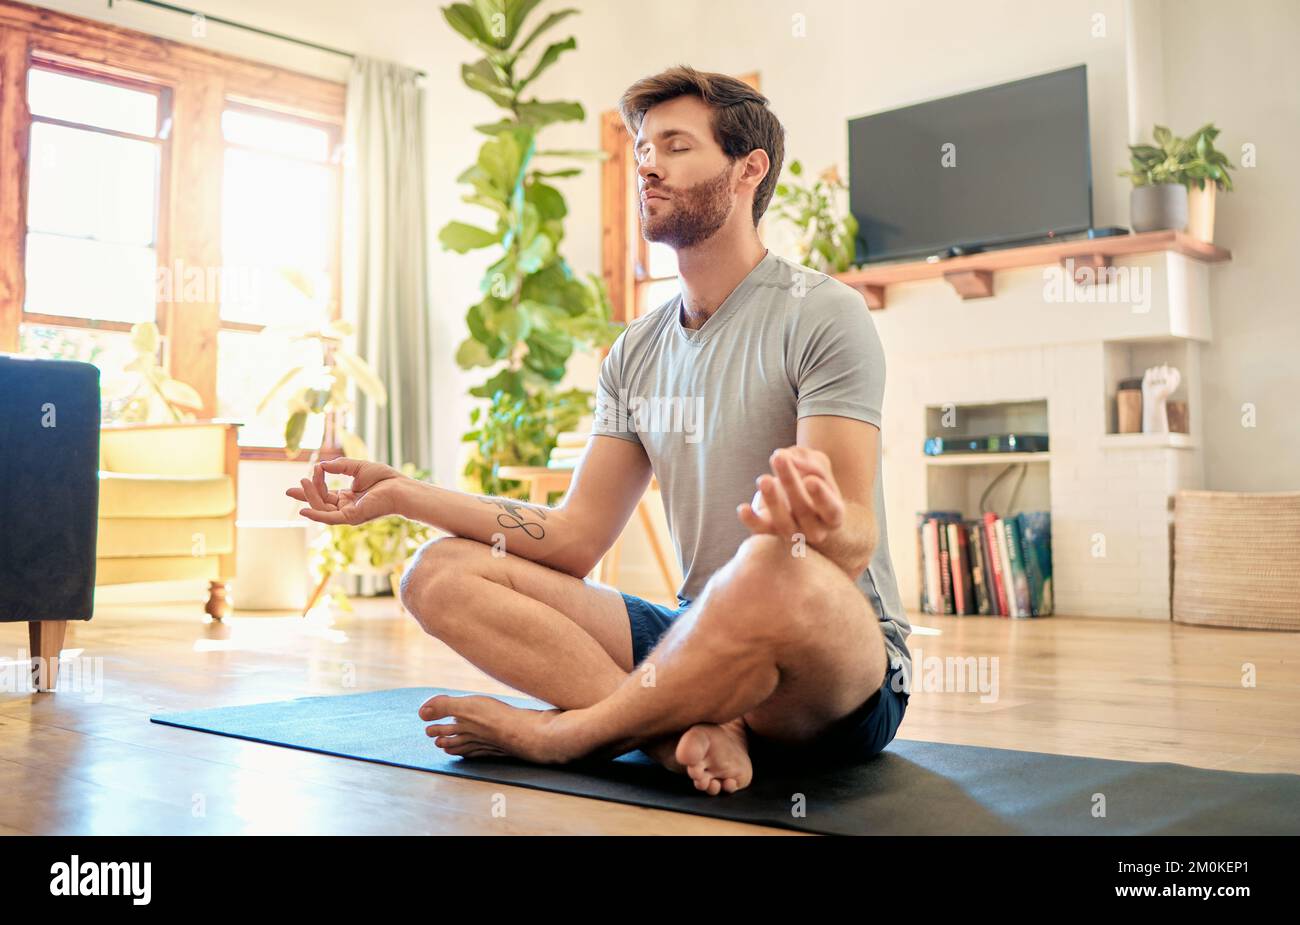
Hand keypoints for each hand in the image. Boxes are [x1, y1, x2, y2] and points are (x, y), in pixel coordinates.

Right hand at [285, 457, 405, 524]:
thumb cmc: (385, 478)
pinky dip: (316, 515)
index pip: (325, 494)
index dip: (314, 484)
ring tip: (303, 483)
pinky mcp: (352, 517)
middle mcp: (346, 508)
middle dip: (306, 495)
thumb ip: (340, 466)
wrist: (401, 487)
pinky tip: (303, 510)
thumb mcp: (358, 467)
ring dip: (311, 497)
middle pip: (320, 502)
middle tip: (290, 489)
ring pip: (322, 508)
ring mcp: (348, 514)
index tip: (309, 472)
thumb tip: (321, 465)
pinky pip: (330, 518)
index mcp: (348, 498)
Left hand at [736, 446, 844, 544]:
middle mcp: (815, 529)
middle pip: (803, 510)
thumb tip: (785, 457)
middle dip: (790, 483)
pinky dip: (751, 520)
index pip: (831, 509)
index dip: (821, 497)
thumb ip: (806, 460)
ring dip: (772, 500)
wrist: (795, 490)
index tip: (810, 481)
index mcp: (833, 515)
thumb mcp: (815, 462)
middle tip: (779, 458)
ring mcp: (793, 533)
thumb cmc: (810, 475)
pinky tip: (743, 508)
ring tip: (763, 479)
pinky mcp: (770, 531)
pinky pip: (761, 530)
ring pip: (783, 522)